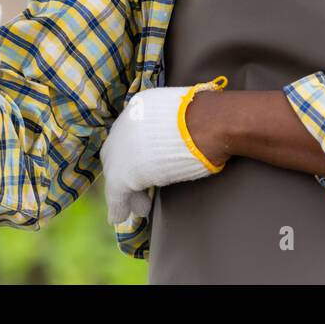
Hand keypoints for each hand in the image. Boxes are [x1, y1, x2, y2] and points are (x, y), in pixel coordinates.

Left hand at [99, 83, 225, 224]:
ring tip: (139, 207)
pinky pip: (116, 192)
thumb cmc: (209, 117)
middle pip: (116, 153)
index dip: (133, 151)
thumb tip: (181, 134)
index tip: (143, 165)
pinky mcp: (123, 173)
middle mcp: (124, 124)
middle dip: (125, 170)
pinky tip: (121, 217)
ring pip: (116, 173)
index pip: (128, 133)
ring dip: (125, 191)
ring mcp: (121, 148)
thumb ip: (169, 124)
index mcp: (139, 107)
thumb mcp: (182, 113)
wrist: (208, 125)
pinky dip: (119, 206)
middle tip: (138, 188)